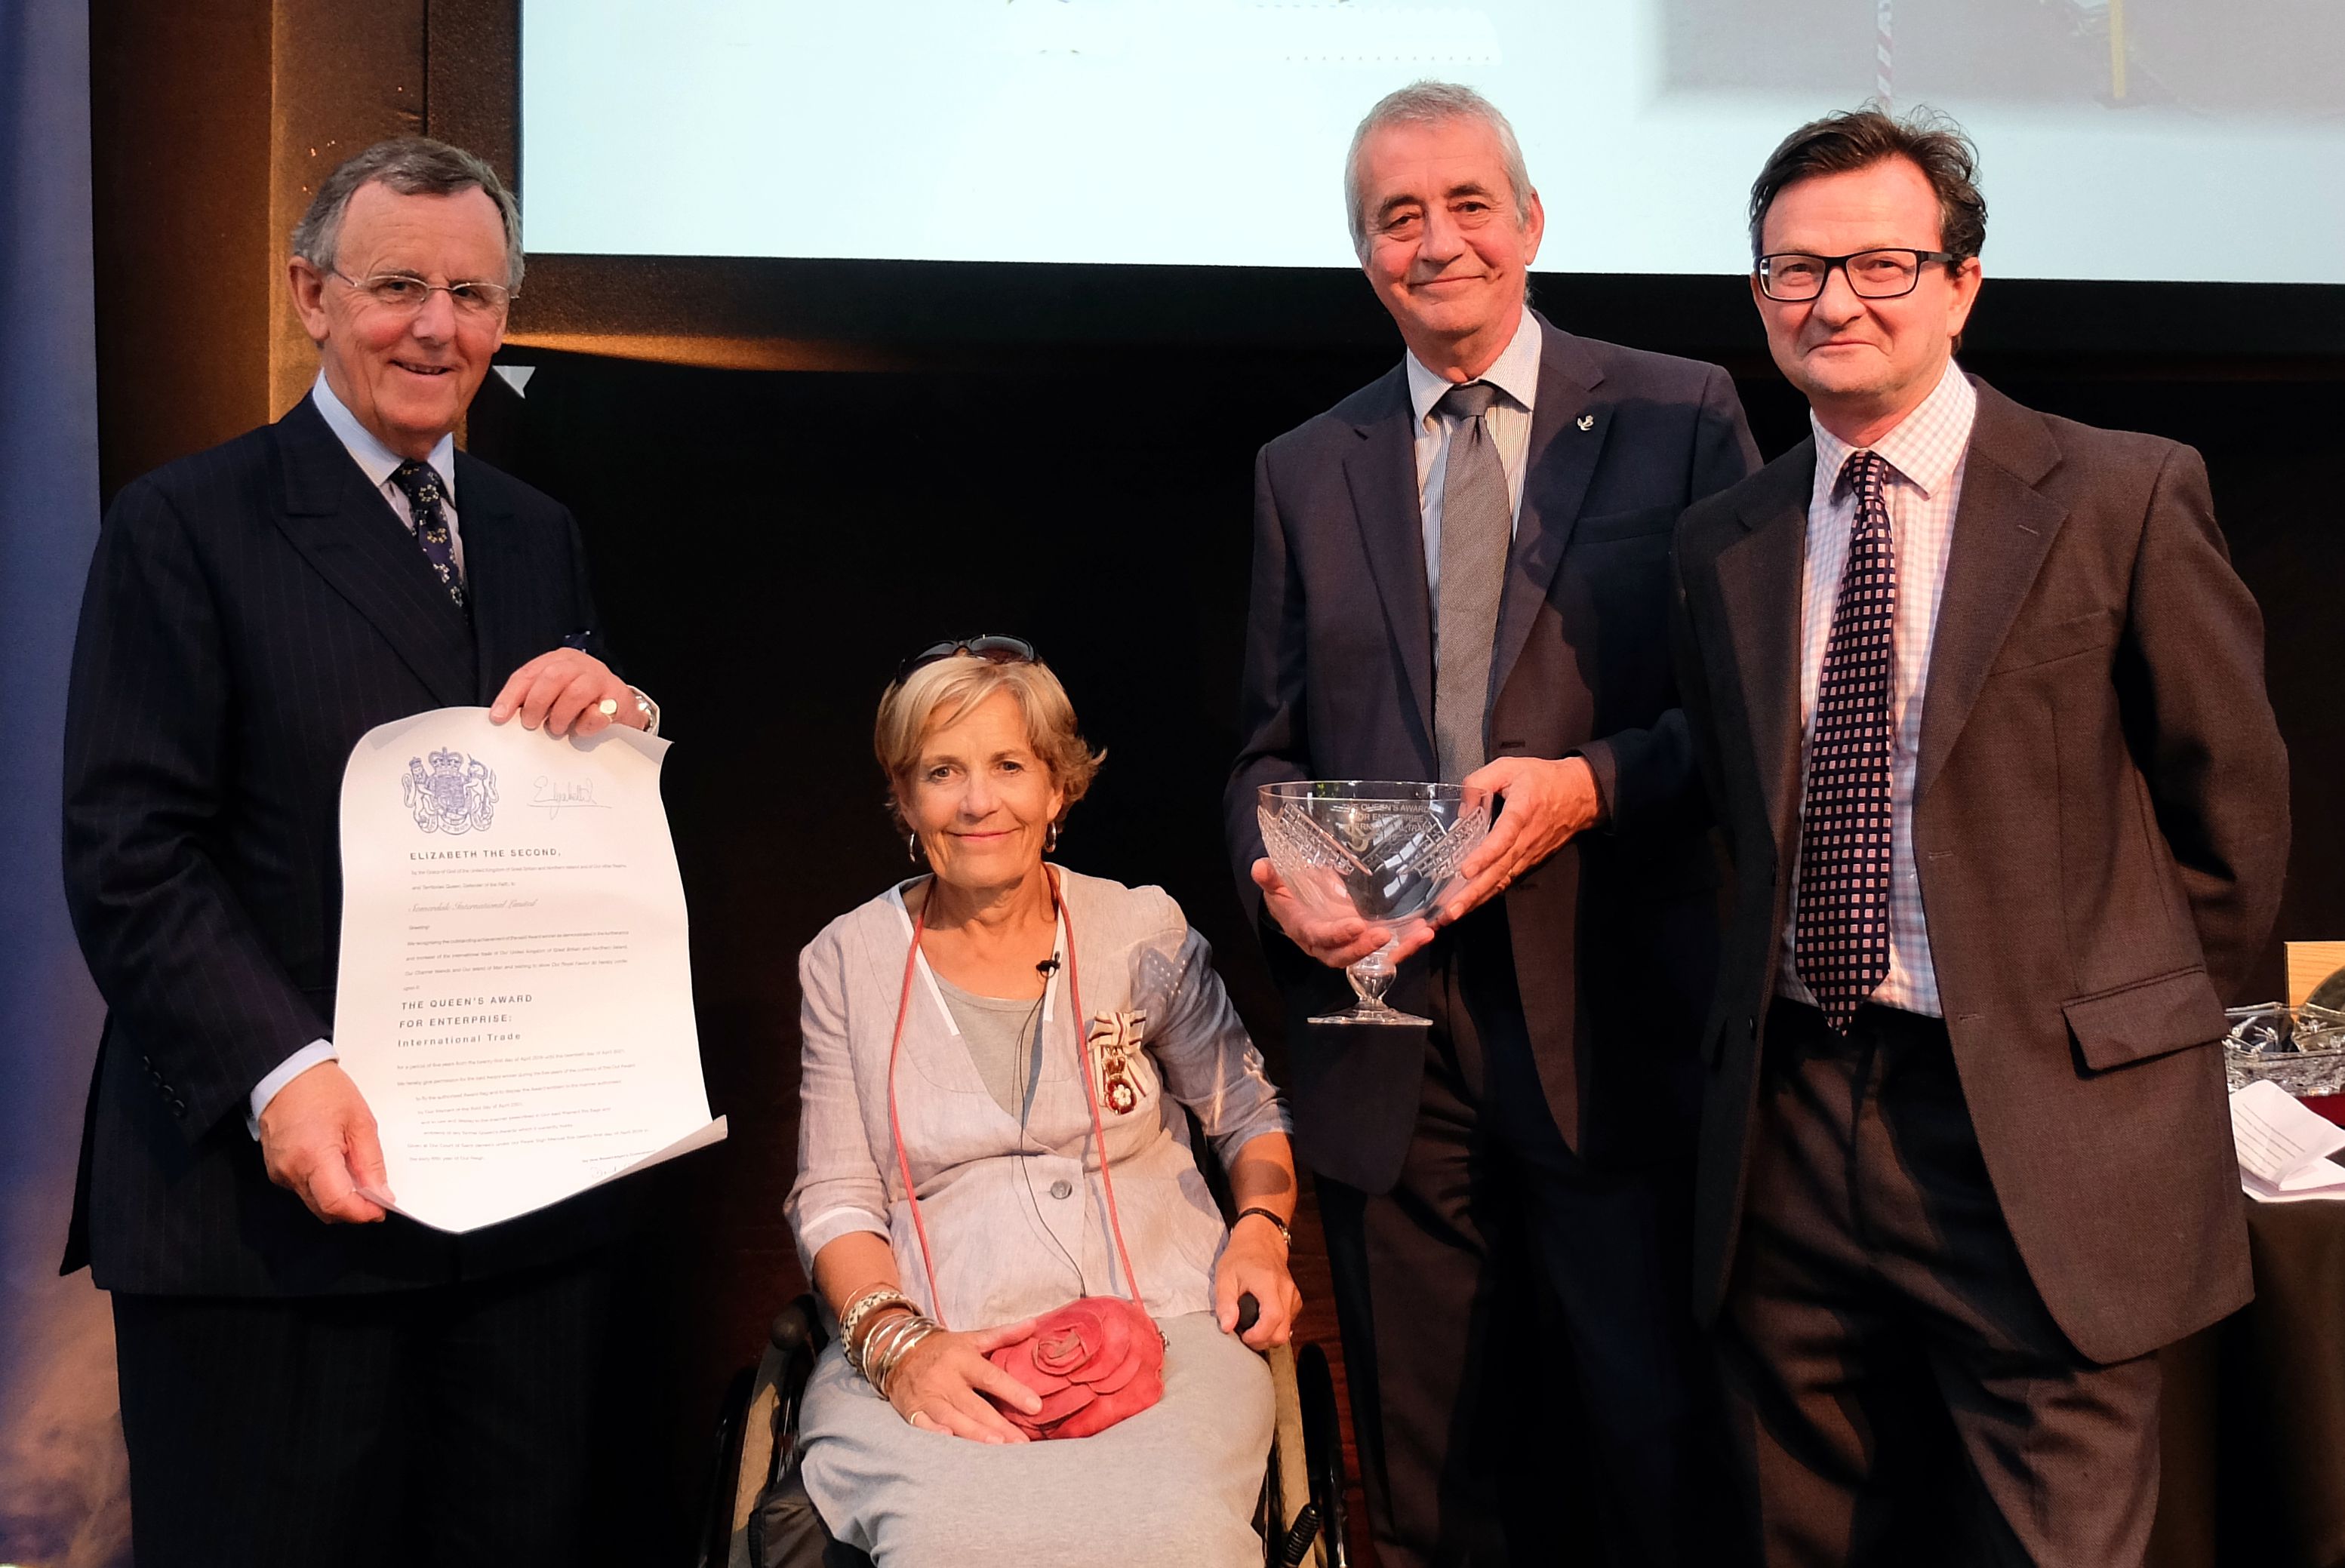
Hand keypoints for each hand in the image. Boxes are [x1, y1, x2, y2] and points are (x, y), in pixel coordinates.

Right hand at [257, 1062, 390, 1224]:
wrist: (287, 1073)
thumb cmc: (323, 1090)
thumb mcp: (360, 1121)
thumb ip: (371, 1162)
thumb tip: (381, 1194)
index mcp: (313, 1157)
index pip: (338, 1204)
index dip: (362, 1213)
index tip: (382, 1209)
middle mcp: (291, 1171)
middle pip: (326, 1210)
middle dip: (353, 1209)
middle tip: (376, 1194)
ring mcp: (279, 1172)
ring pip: (315, 1202)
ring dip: (338, 1198)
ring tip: (356, 1174)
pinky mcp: (276, 1170)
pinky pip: (303, 1189)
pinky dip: (323, 1186)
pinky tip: (336, 1165)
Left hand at [489, 648, 639, 737]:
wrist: (623, 705)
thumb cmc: (583, 701)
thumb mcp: (555, 694)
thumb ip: (533, 699)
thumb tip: (506, 717)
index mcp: (558, 660)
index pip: (528, 673)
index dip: (511, 696)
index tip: (499, 716)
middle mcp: (579, 665)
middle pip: (552, 677)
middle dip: (536, 703)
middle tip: (531, 723)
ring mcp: (601, 679)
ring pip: (575, 692)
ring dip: (561, 715)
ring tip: (557, 728)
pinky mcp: (619, 698)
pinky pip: (599, 713)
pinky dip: (586, 724)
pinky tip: (581, 729)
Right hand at [886, 1318, 1043, 1443]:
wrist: (898, 1350)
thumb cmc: (944, 1349)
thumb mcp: (972, 1338)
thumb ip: (1003, 1335)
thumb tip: (1033, 1324)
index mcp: (963, 1358)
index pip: (991, 1377)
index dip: (1013, 1391)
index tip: (1036, 1406)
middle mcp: (945, 1378)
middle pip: (974, 1404)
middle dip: (998, 1424)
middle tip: (1021, 1443)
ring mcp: (927, 1396)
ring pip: (952, 1417)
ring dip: (974, 1434)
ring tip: (998, 1447)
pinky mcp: (911, 1410)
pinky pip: (924, 1425)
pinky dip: (935, 1434)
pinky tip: (952, 1444)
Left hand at [1214, 1223, 1302, 1348]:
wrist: (1260, 1240)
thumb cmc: (1241, 1256)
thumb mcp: (1224, 1276)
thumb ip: (1225, 1302)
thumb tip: (1227, 1327)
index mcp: (1268, 1283)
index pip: (1273, 1318)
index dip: (1258, 1335)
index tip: (1244, 1336)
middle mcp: (1285, 1290)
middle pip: (1283, 1331)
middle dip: (1263, 1341)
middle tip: (1246, 1335)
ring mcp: (1293, 1295)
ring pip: (1288, 1330)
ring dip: (1269, 1335)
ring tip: (1252, 1327)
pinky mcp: (1295, 1299)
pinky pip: (1290, 1322)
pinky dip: (1276, 1327)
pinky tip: (1262, 1320)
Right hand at [1252, 858, 1434, 970]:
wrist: (1297, 900)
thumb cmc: (1288, 890)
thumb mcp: (1277, 881)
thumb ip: (1271, 876)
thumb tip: (1261, 868)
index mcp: (1305, 930)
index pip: (1320, 938)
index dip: (1337, 935)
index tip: (1355, 925)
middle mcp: (1327, 945)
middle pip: (1345, 956)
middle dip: (1365, 948)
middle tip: (1385, 934)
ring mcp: (1348, 945)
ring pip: (1370, 956)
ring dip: (1397, 949)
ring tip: (1421, 935)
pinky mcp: (1364, 941)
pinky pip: (1385, 948)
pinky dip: (1406, 943)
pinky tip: (1426, 931)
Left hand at [1434, 756, 1600, 927]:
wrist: (1579, 795)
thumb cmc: (1543, 779)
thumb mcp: (1509, 766)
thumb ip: (1479, 782)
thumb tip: (1462, 810)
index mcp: (1522, 812)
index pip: (1503, 838)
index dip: (1484, 856)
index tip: (1465, 870)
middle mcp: (1525, 841)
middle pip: (1498, 872)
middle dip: (1472, 894)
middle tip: (1449, 911)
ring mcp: (1528, 856)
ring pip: (1500, 882)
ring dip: (1475, 901)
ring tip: (1450, 917)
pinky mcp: (1527, 863)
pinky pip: (1505, 881)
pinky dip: (1485, 896)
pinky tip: (1467, 906)